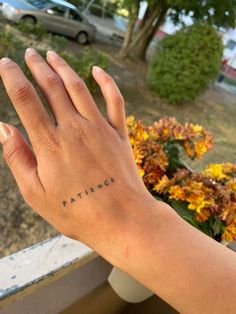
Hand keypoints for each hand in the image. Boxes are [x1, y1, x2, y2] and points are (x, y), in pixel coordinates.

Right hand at [0, 49, 154, 257]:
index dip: (12, 77)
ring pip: (78, 87)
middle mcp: (74, 128)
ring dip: (63, 68)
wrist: (122, 220)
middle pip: (51, 87)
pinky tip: (97, 70)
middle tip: (28, 53)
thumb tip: (2, 127)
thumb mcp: (36, 193)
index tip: (5, 64)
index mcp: (50, 143)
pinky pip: (114, 100)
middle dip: (37, 66)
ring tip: (51, 55)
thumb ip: (18, 157)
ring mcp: (100, 128)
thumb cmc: (76, 212)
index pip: (25, 99)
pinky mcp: (119, 133)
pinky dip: (106, 82)